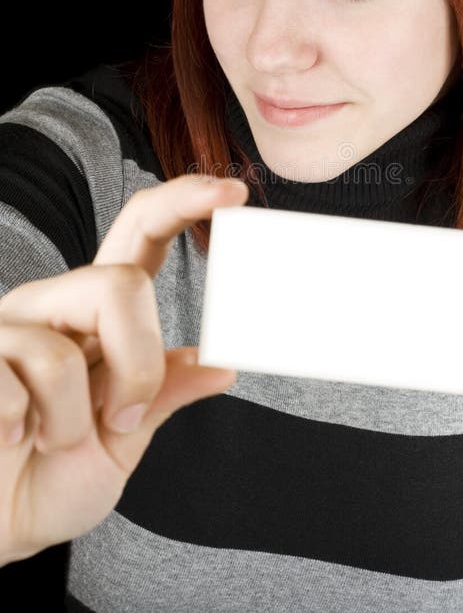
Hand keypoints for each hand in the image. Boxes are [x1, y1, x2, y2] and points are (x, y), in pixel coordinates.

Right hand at [0, 173, 248, 564]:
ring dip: (72, 421)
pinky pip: (13, 383)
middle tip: (119, 419)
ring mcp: (5, 326)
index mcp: (97, 312)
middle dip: (137, 365)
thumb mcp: (122, 442)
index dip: (185, 203)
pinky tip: (7, 438)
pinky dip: (22, 429)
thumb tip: (222, 365)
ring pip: (64, 352)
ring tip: (49, 441)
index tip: (232, 192)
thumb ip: (162, 395)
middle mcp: (52, 304)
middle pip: (119, 284)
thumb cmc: (47, 479)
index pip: (141, 234)